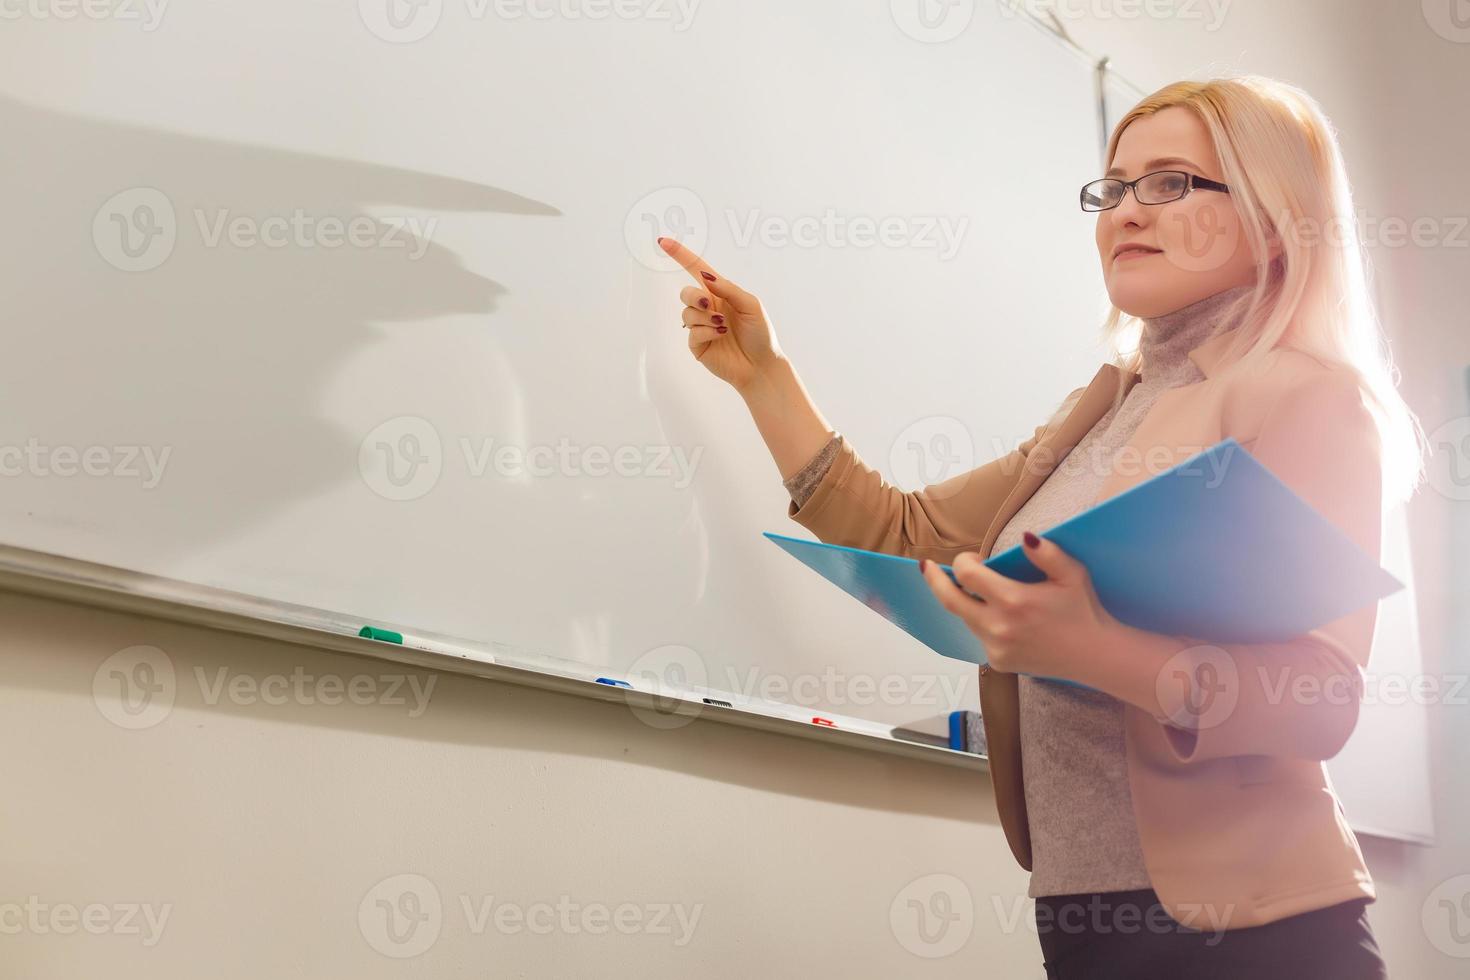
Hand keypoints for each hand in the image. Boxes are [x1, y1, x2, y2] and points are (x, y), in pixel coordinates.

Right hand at [658, 237, 782, 392]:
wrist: (761, 365)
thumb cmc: (760, 333)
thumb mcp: (750, 304)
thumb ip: (727, 288)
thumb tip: (705, 276)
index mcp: (720, 293)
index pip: (696, 270)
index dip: (680, 255)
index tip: (663, 242)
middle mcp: (708, 308)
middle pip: (686, 293)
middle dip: (693, 296)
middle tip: (708, 304)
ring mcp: (701, 327)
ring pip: (687, 313)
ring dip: (705, 318)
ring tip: (723, 327)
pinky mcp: (698, 345)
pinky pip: (692, 332)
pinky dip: (706, 332)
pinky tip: (720, 336)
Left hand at [918, 532, 1119, 677]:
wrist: (1095, 655)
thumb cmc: (1083, 610)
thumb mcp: (1072, 574)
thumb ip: (1047, 553)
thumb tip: (1024, 536)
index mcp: (1015, 601)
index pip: (968, 575)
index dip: (964, 561)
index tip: (971, 558)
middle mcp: (1000, 627)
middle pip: (950, 600)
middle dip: (934, 581)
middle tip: (925, 567)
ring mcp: (996, 648)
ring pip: (965, 618)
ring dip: (964, 601)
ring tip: (966, 588)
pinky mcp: (998, 662)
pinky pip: (979, 637)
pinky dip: (982, 622)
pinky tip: (998, 616)